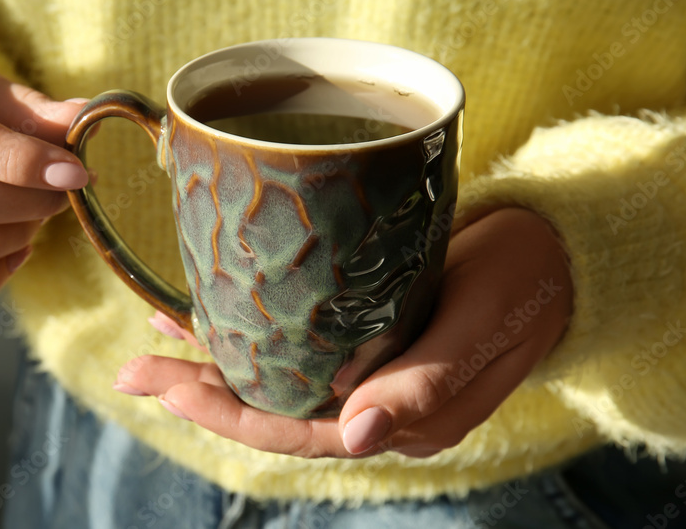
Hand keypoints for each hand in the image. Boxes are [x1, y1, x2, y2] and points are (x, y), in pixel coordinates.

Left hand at [115, 208, 572, 458]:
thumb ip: (426, 384)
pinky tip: (208, 300)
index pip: (297, 431)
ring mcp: (365, 364)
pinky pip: (293, 334)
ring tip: (153, 333)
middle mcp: (373, 400)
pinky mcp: (362, 326)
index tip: (166, 387)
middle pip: (270, 405)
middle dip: (198, 389)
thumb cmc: (523, 284)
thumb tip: (360, 436)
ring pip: (274, 371)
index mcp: (400, 419)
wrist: (552, 249)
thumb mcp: (481, 328)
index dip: (227, 413)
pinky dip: (249, 319)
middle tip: (133, 368)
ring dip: (213, 355)